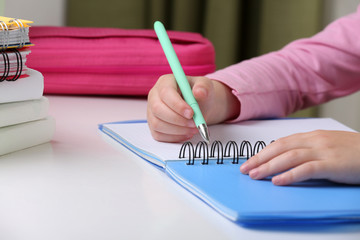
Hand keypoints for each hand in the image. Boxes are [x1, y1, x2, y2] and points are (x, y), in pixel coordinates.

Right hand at [147, 74, 239, 141]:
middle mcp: (154, 96)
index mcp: (165, 82)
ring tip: (194, 129)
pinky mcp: (153, 125)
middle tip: (195, 124)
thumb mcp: (205, 86)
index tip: (192, 113)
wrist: (199, 106)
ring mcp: (151, 111)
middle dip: (178, 120)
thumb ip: (204, 87)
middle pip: (158, 109)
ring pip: (157, 124)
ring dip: (177, 130)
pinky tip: (186, 133)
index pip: (165, 93)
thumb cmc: (199, 94)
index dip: (177, 105)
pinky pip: (158, 135)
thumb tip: (199, 92)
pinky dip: (174, 137)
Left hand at [240, 130, 359, 184]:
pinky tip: (278, 181)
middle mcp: (314, 140)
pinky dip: (290, 175)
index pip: (280, 142)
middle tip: (244, 169)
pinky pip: (307, 169)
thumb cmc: (353, 151)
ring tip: (254, 175)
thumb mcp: (327, 145)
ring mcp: (323, 151)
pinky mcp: (332, 164)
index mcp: (311, 136)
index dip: (263, 152)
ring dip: (269, 166)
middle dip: (259, 159)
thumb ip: (308, 149)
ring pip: (289, 157)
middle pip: (280, 148)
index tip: (249, 161)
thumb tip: (286, 158)